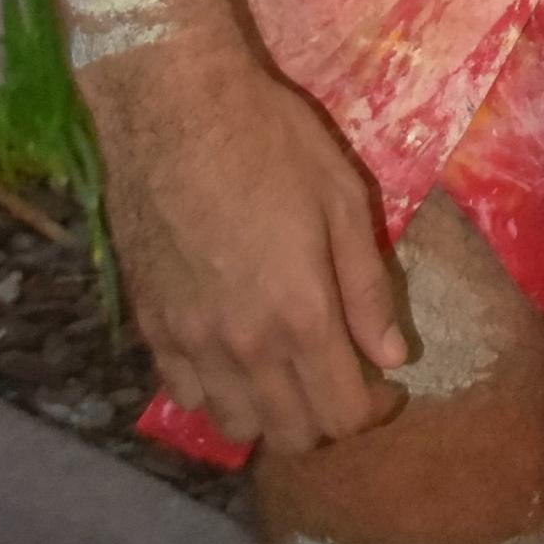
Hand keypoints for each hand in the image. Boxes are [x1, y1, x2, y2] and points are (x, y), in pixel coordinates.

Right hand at [91, 31, 409, 451]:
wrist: (174, 110)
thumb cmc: (272, 142)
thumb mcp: (343, 199)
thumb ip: (367, 287)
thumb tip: (392, 356)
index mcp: (300, 316)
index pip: (342, 413)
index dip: (374, 410)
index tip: (387, 384)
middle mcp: (243, 348)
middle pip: (290, 433)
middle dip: (327, 419)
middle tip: (344, 376)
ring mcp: (190, 343)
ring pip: (234, 425)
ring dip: (270, 414)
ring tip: (290, 372)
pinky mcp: (151, 327)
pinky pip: (184, 396)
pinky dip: (217, 394)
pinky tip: (234, 358)